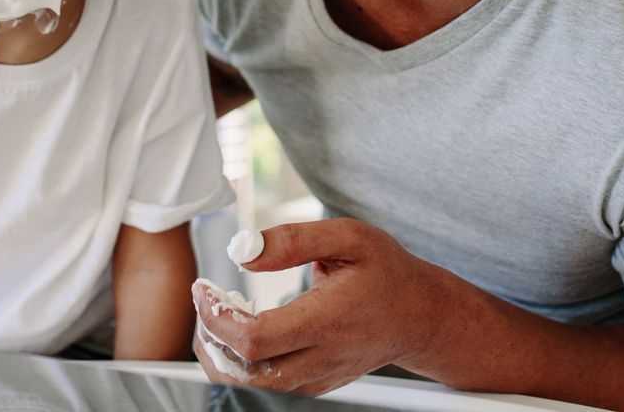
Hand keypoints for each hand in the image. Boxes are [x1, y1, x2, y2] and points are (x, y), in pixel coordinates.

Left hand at [190, 218, 458, 395]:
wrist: (420, 316)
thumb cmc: (387, 274)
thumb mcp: (351, 237)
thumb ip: (295, 239)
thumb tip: (246, 251)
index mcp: (327, 321)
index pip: (254, 339)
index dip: (216, 317)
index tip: (204, 289)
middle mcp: (320, 357)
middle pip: (242, 373)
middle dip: (209, 339)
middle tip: (208, 302)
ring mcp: (317, 377)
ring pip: (249, 384)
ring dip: (221, 353)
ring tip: (222, 314)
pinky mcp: (314, 384)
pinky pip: (266, 385)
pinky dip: (242, 361)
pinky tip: (245, 329)